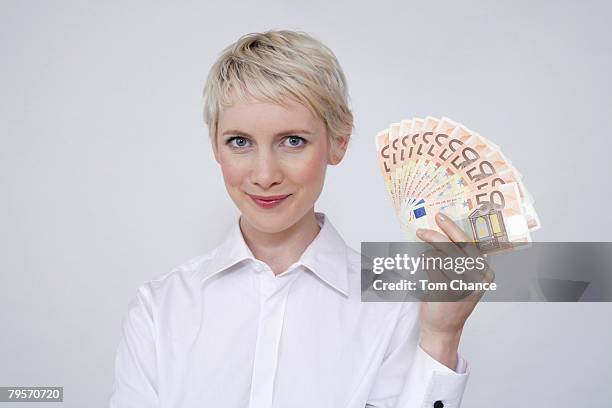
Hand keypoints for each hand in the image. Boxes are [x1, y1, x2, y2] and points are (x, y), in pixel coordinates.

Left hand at [415, 212, 493, 369]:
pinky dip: (425, 264)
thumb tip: (444, 233)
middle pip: (453, 247)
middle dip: (435, 235)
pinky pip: (431, 267)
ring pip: (439, 256)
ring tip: (427, 260)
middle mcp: (476, 278)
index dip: (453, 228)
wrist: (444, 327)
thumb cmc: (452, 300)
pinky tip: (426, 268)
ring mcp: (462, 285)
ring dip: (428, 253)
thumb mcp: (465, 279)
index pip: (469, 243)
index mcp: (484, 273)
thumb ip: (461, 260)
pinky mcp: (446, 290)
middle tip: (422, 230)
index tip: (440, 217)